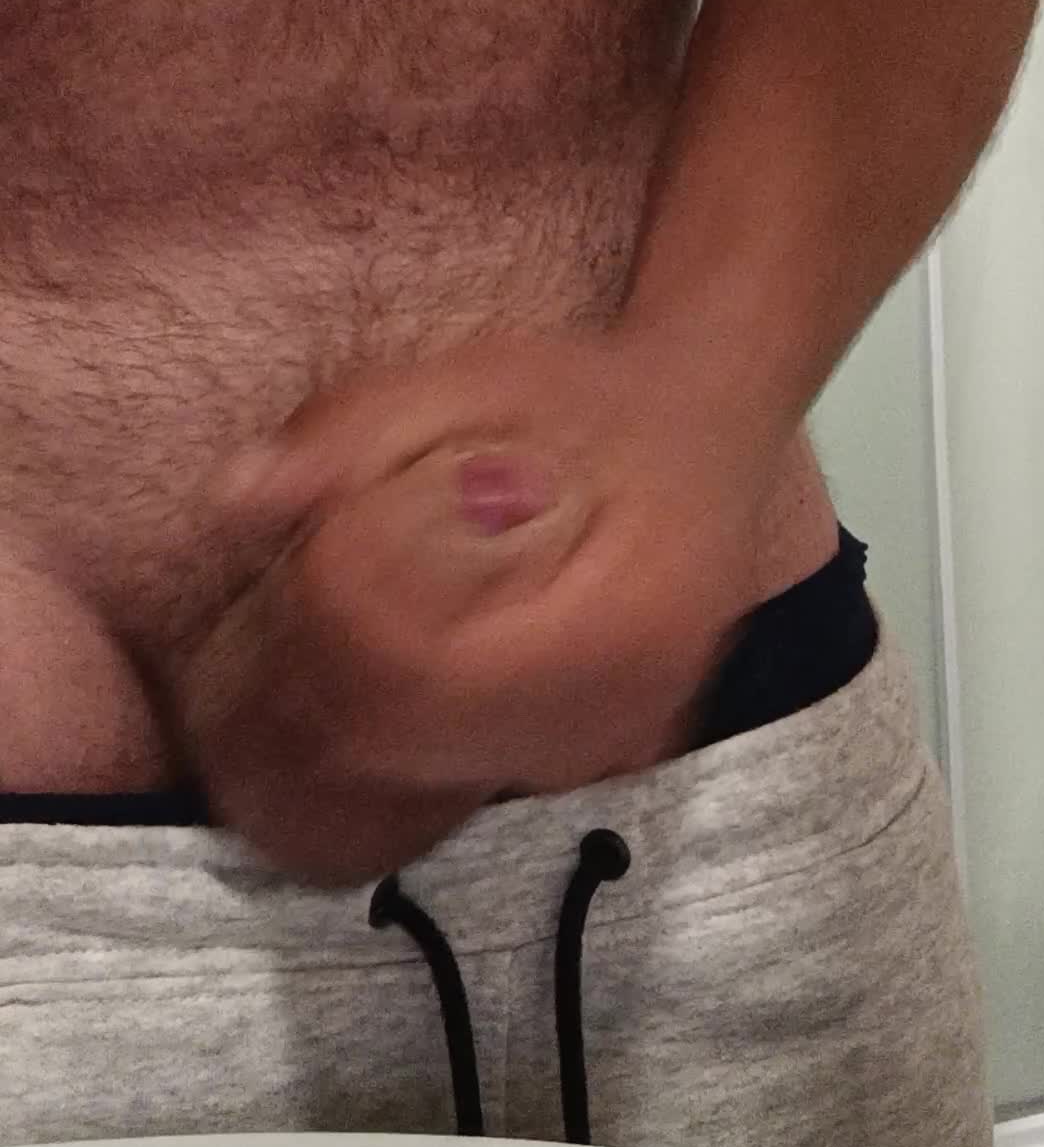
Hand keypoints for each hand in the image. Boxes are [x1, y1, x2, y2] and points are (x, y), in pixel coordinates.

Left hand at [185, 328, 786, 882]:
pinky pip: (460, 771)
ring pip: (427, 770)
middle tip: (311, 577)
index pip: (429, 671)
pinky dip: (401, 723)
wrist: (704, 424)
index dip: (346, 616)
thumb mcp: (477, 375)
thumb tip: (236, 495)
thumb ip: (360, 431)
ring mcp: (613, 745)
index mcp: (622, 617)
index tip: (328, 538)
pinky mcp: (594, 756)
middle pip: (414, 738)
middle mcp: (627, 707)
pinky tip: (398, 649)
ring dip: (357, 707)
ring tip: (349, 608)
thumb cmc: (591, 397)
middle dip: (331, 671)